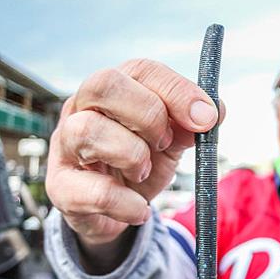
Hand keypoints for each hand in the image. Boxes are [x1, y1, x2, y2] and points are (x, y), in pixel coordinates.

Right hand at [46, 59, 224, 269]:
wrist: (118, 208)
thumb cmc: (142, 161)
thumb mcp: (172, 140)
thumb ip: (191, 124)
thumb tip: (217, 111)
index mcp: (117, 90)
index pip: (142, 70)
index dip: (178, 92)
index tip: (206, 120)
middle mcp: (83, 108)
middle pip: (104, 84)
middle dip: (148, 115)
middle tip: (165, 143)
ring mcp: (65, 145)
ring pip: (88, 130)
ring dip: (132, 155)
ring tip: (144, 172)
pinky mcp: (62, 187)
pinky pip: (92, 191)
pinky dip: (126, 203)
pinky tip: (139, 209)